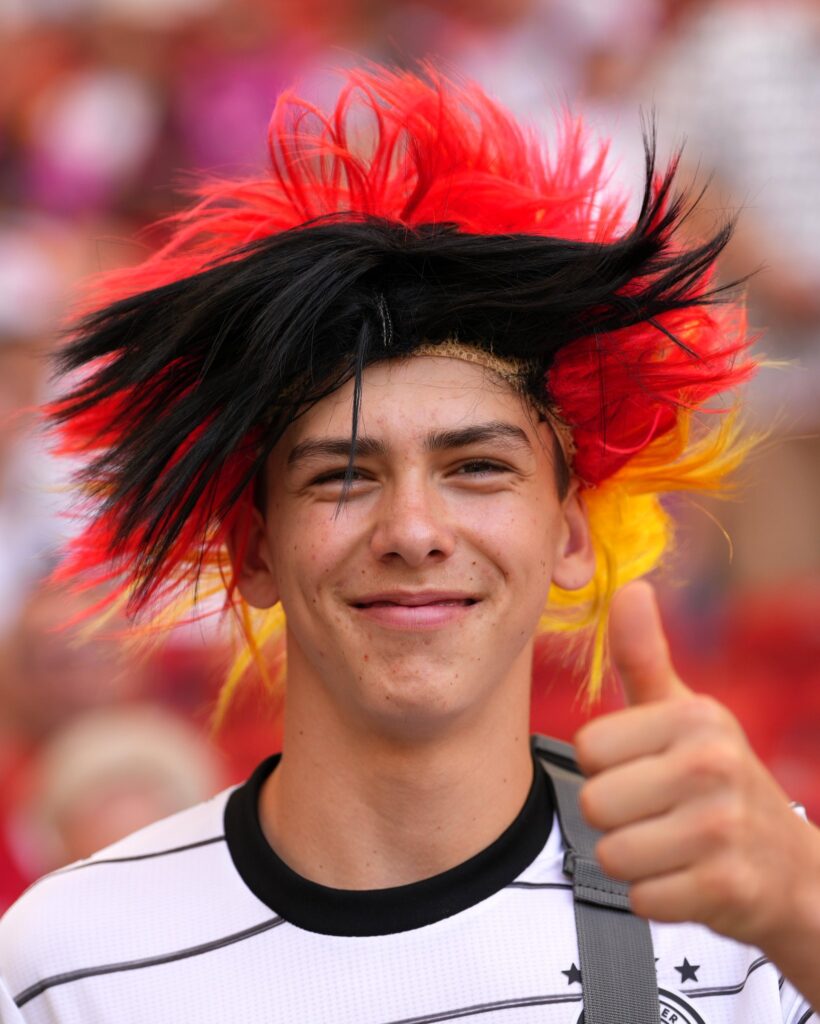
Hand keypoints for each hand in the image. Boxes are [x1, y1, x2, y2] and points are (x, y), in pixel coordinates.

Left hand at [574, 581, 818, 950]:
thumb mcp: (682, 712)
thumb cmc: (714, 776)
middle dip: (618, 817)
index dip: (607, 766)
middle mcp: (711, 765)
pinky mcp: (724, 887)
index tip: (645, 768)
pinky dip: (657, 896)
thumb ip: (643, 655)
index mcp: (694, 717)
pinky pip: (640, 899)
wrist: (790, 867)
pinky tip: (688, 877)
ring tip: (672, 844)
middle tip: (658, 812)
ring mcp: (721, 829)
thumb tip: (629, 586)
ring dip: (634, 859)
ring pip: (612, 855)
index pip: (589, 748)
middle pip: (595, 803)